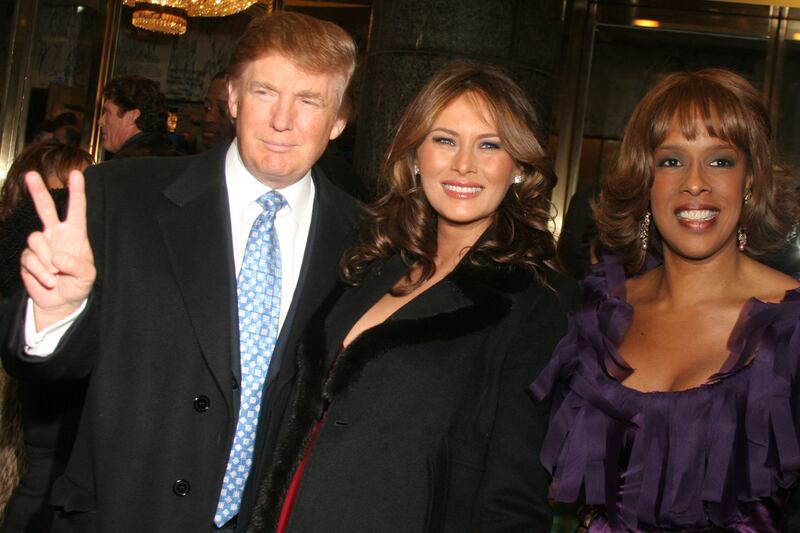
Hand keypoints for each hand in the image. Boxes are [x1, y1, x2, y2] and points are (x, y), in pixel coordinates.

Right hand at [21, 170, 95, 330]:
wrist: (61, 302)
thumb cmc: (78, 285)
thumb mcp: (86, 277)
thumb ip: (76, 266)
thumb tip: (57, 257)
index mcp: (75, 235)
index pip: (77, 210)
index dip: (77, 192)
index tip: (76, 173)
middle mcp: (56, 235)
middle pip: (46, 209)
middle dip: (38, 192)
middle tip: (31, 175)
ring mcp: (41, 245)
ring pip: (35, 238)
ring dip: (45, 259)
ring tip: (55, 274)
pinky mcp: (28, 257)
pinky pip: (30, 259)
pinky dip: (40, 272)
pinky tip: (48, 280)